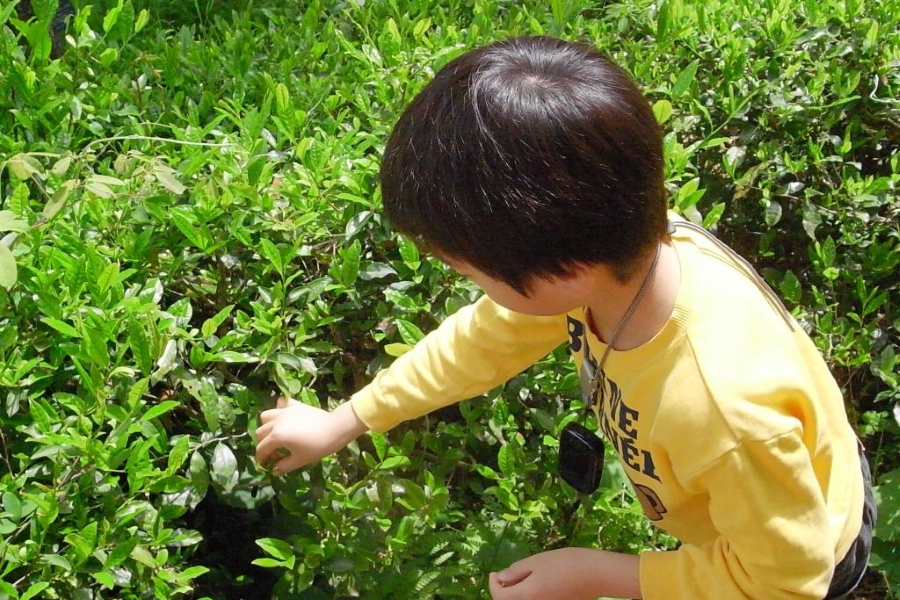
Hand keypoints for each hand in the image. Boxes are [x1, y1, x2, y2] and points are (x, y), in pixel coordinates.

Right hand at [255, 397, 367, 474]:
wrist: (335, 429)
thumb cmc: (317, 447)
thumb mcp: (300, 460)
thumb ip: (284, 466)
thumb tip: (274, 470)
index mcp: (276, 436)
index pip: (261, 449)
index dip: (261, 459)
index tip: (266, 464)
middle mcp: (277, 422)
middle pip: (260, 432)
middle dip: (264, 444)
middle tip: (275, 452)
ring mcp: (284, 411)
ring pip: (266, 416)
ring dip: (267, 425)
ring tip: (277, 433)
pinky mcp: (294, 404)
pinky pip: (281, 403)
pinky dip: (279, 409)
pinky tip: (286, 417)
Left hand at [488, 547, 640, 599]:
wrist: (594, 574)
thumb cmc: (565, 563)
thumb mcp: (537, 561)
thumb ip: (516, 571)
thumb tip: (500, 579)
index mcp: (527, 595)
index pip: (499, 596)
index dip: (492, 585)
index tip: (493, 573)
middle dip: (503, 592)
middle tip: (504, 576)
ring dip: (516, 594)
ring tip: (520, 578)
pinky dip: (529, 596)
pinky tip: (534, 584)